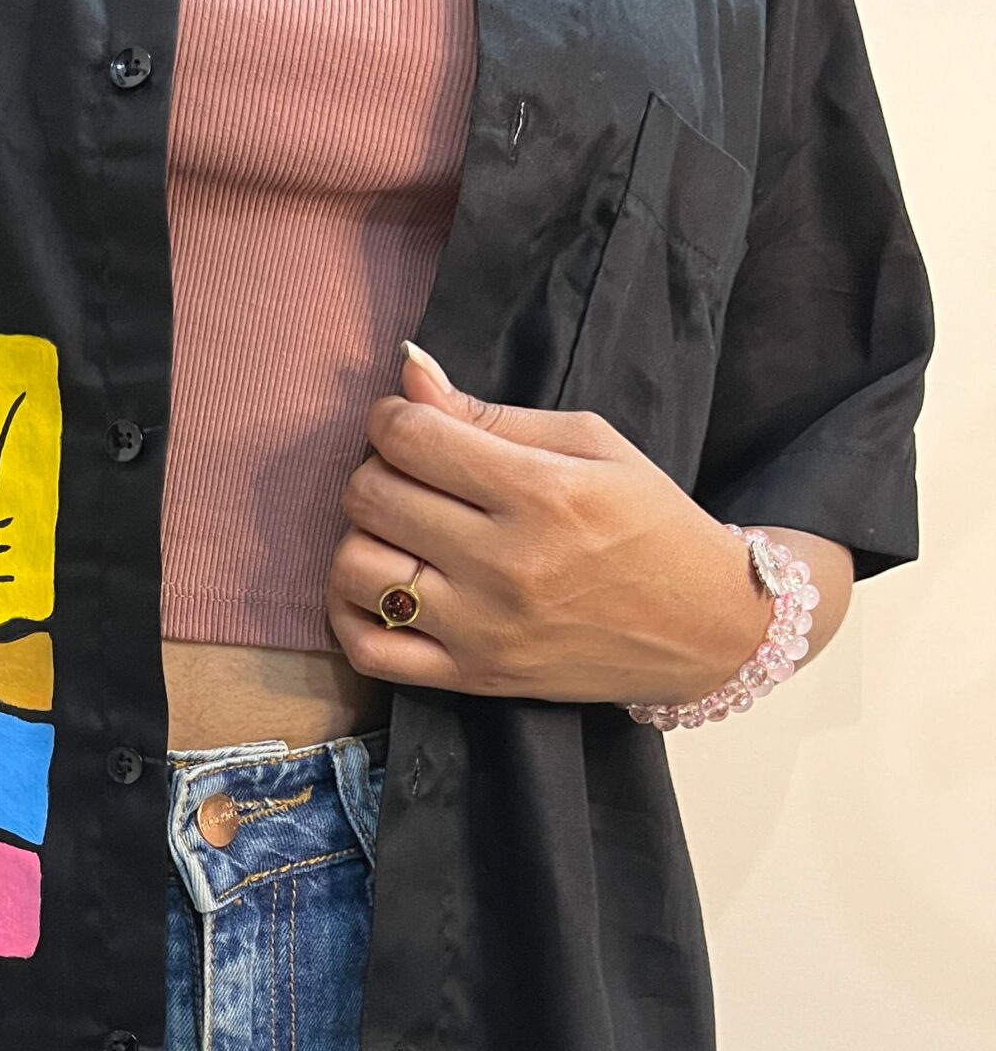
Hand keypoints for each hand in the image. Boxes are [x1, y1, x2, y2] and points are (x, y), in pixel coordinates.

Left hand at [326, 344, 773, 705]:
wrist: (702, 624)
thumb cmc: (649, 522)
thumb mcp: (591, 443)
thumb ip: (490, 412)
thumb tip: (408, 373)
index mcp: (541, 491)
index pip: (411, 437)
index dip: (391, 417)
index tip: (409, 423)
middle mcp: (507, 563)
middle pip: (371, 496)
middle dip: (376, 469)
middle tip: (409, 475)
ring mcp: (484, 628)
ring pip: (355, 569)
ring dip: (361, 537)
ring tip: (398, 530)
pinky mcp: (474, 678)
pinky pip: (369, 650)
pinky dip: (349, 614)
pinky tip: (377, 587)